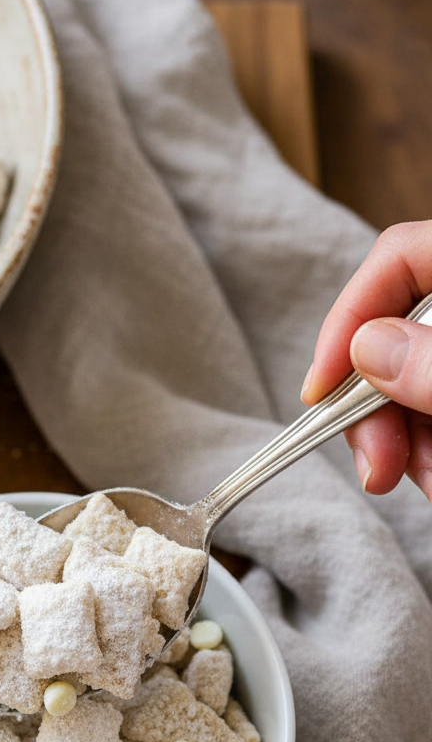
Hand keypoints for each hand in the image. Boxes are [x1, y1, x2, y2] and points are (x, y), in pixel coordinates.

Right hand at [301, 220, 431, 499]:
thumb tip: (370, 348)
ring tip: (423, 484)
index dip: (350, 321)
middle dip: (375, 405)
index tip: (319, 393)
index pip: (399, 257)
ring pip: (418, 378)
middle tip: (374, 469)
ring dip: (401, 439)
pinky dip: (427, 445)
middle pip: (400, 329)